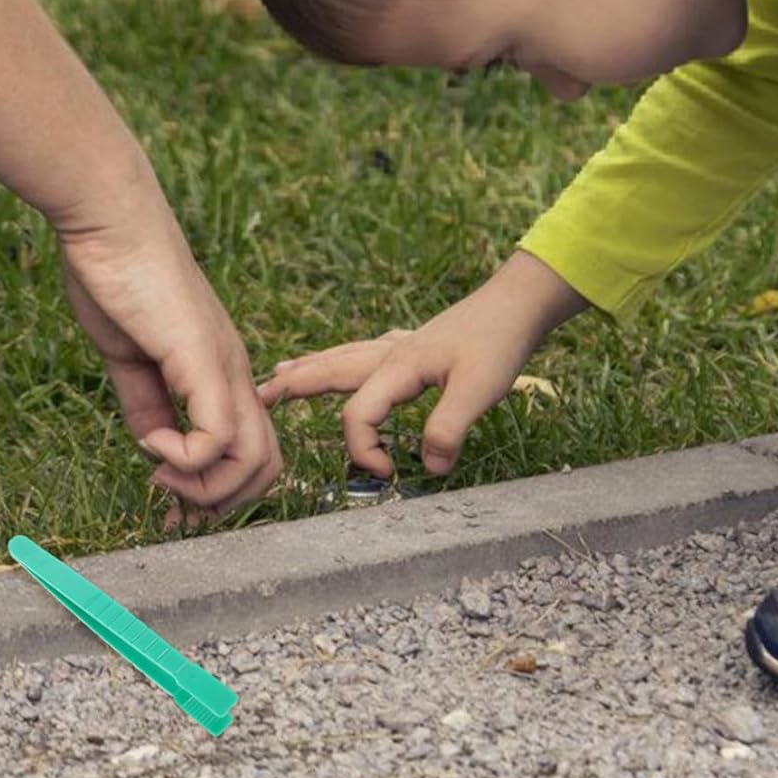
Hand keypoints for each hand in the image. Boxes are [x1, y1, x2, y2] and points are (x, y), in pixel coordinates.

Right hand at [58, 203, 282, 520]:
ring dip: (207, 488)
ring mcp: (224, 365)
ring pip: (256, 460)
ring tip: (162, 474)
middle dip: (220, 498)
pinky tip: (153, 444)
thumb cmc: (116, 277)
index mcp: (219, 368)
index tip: (164, 480)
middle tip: (169, 491)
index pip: (250, 446)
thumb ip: (146, 401)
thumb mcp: (130, 354)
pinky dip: (187, 459)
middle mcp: (234, 370)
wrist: (112, 223)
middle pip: (266, 463)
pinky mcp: (203, 359)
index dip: (214, 483)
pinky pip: (220, 436)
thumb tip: (155, 445)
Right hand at [258, 252, 585, 475]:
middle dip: (292, 386)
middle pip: (329, 371)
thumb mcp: (480, 390)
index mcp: (396, 367)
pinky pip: (365, 352)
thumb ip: (448, 429)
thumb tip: (427, 468)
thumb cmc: (499, 342)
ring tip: (279, 373)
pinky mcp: (415, 344)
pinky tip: (348, 357)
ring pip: (342, 358)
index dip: (363, 449)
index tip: (388, 475)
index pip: (358, 415)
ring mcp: (399, 346)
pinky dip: (343, 358)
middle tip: (258, 396)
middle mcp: (389, 355)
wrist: (518, 303)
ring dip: (309, 368)